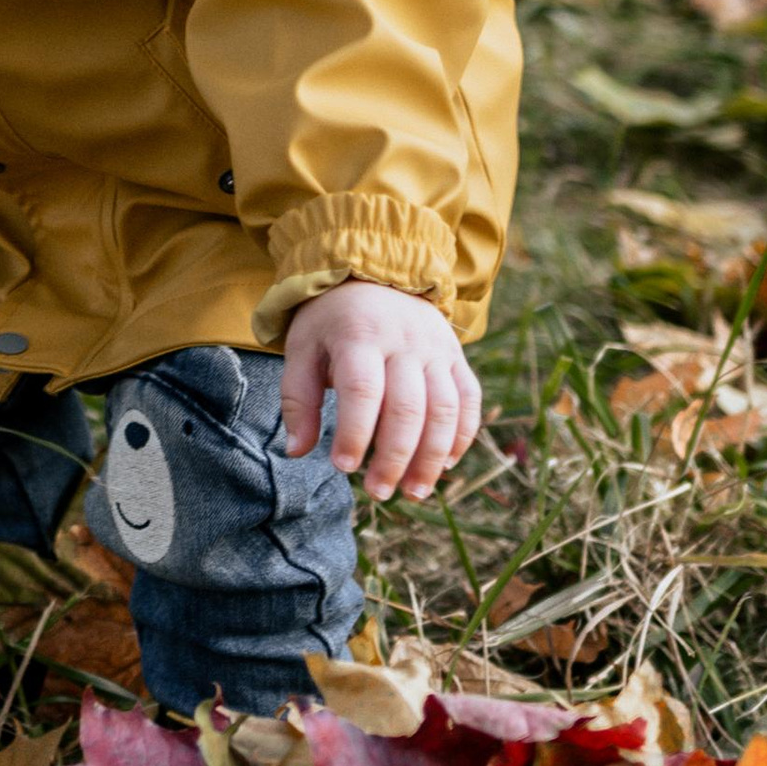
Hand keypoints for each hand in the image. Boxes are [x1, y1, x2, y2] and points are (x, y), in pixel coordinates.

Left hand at [280, 283, 481, 500]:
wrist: (376, 273)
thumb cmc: (332, 320)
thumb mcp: (303, 347)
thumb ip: (299, 399)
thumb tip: (297, 451)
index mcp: (360, 334)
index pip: (363, 390)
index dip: (355, 433)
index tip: (343, 467)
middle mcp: (404, 340)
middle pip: (408, 408)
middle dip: (394, 458)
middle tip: (378, 492)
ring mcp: (435, 348)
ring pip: (444, 409)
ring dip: (432, 457)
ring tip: (414, 491)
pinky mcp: (456, 355)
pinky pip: (469, 399)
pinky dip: (462, 435)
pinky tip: (446, 464)